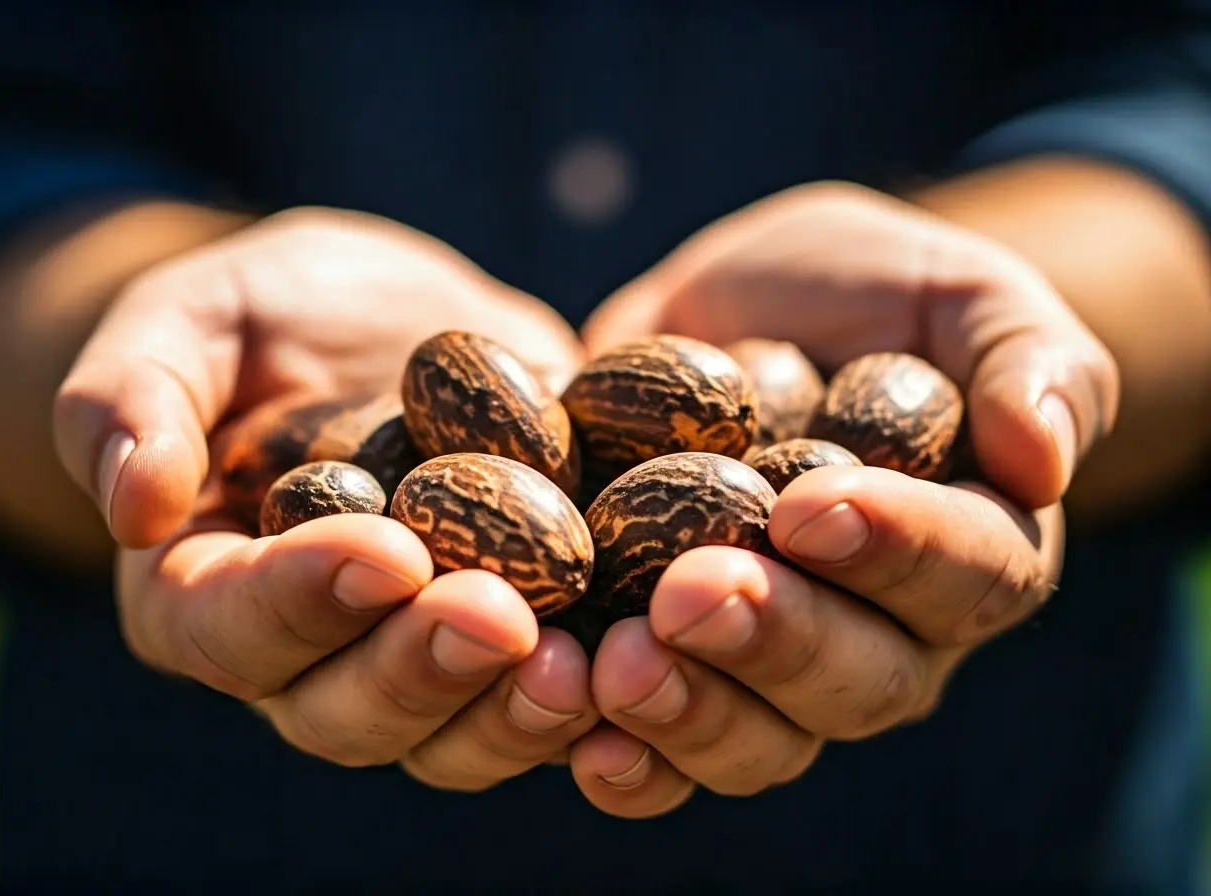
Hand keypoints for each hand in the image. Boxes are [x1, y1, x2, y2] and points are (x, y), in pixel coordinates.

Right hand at [53, 207, 598, 788]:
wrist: (395, 320)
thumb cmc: (270, 314)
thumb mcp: (191, 318)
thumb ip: (132, 396)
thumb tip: (133, 505)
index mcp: (208, 590)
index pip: (229, 628)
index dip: (300, 603)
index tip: (383, 552)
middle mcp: (312, 652)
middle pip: (347, 709)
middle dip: (423, 670)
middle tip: (499, 617)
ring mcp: (417, 657)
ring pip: (454, 732)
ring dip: (516, 712)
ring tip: (584, 664)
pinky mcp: (517, 639)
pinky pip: (547, 699)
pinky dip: (600, 697)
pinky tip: (650, 652)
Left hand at [568, 182, 1117, 817]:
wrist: (750, 315)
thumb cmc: (872, 296)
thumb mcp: (957, 292)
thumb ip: (1024, 358)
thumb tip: (1044, 455)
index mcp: (971, 552)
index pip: (966, 576)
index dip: (896, 551)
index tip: (811, 506)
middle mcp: (884, 635)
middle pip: (856, 681)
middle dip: (774, 641)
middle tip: (689, 592)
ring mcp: (776, 668)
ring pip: (760, 739)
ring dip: (690, 712)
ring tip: (615, 664)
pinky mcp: (678, 669)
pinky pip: (663, 752)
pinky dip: (625, 758)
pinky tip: (574, 737)